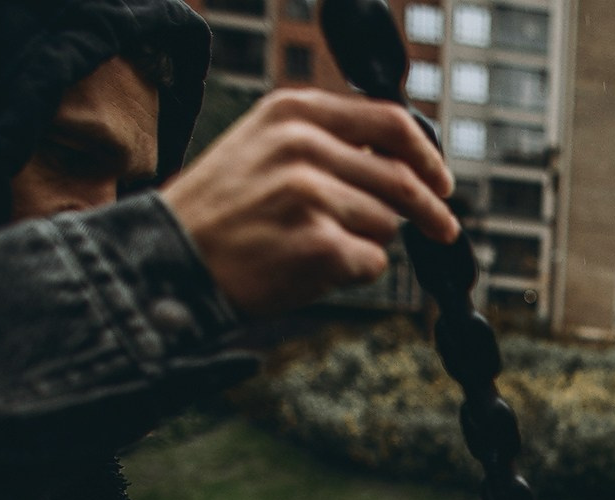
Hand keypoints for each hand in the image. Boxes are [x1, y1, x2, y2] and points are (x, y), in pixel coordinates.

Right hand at [159, 88, 459, 317]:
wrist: (170, 259)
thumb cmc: (223, 211)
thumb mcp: (264, 146)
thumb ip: (328, 141)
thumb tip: (405, 160)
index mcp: (293, 111)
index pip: (391, 122)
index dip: (428, 156)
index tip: (443, 180)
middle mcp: (303, 146)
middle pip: (400, 181)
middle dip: (428, 210)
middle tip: (443, 229)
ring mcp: (311, 196)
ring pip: (386, 225)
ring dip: (367, 243)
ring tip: (317, 246)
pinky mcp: (318, 245)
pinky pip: (371, 262)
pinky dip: (353, 272)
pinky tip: (312, 269)